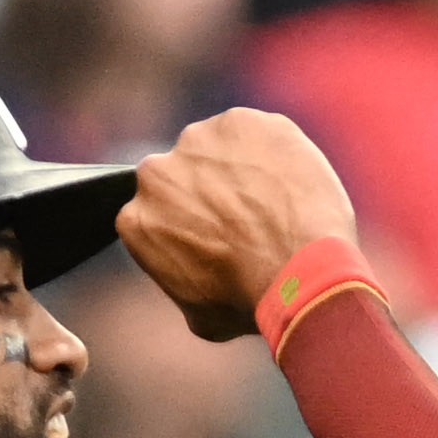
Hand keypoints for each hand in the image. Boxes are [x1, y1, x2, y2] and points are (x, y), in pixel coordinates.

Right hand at [117, 106, 362, 343]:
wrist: (301, 271)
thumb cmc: (253, 302)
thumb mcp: (200, 314)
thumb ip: (183, 280)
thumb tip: (194, 277)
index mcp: (136, 219)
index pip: (159, 214)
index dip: (192, 226)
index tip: (219, 237)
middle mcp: (156, 173)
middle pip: (184, 176)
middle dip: (211, 192)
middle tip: (250, 217)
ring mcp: (198, 141)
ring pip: (218, 150)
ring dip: (240, 168)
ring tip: (276, 201)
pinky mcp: (241, 122)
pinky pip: (256, 134)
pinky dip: (273, 151)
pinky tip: (292, 183)